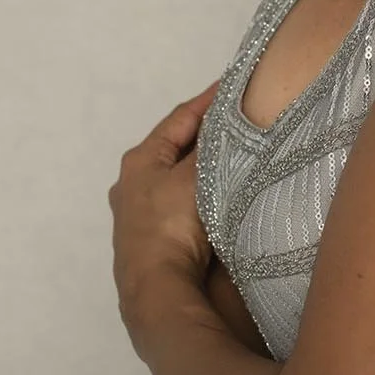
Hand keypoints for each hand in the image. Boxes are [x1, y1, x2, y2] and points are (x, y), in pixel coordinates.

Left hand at [109, 84, 220, 343]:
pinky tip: (222, 197)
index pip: (180, 119)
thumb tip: (228, 127)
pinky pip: (183, 205)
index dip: (208, 101)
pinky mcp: (152, 241)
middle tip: (240, 121)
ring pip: (179, 179)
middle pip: (176, 149)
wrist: (156, 289)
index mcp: (140, 159)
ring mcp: (140, 214)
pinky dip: (203, 194)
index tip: (234, 86)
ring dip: (205, 168)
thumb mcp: (195, 178)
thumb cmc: (171, 225)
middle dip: (207, 136)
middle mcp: (133, 183)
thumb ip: (211, 150)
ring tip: (237, 157)